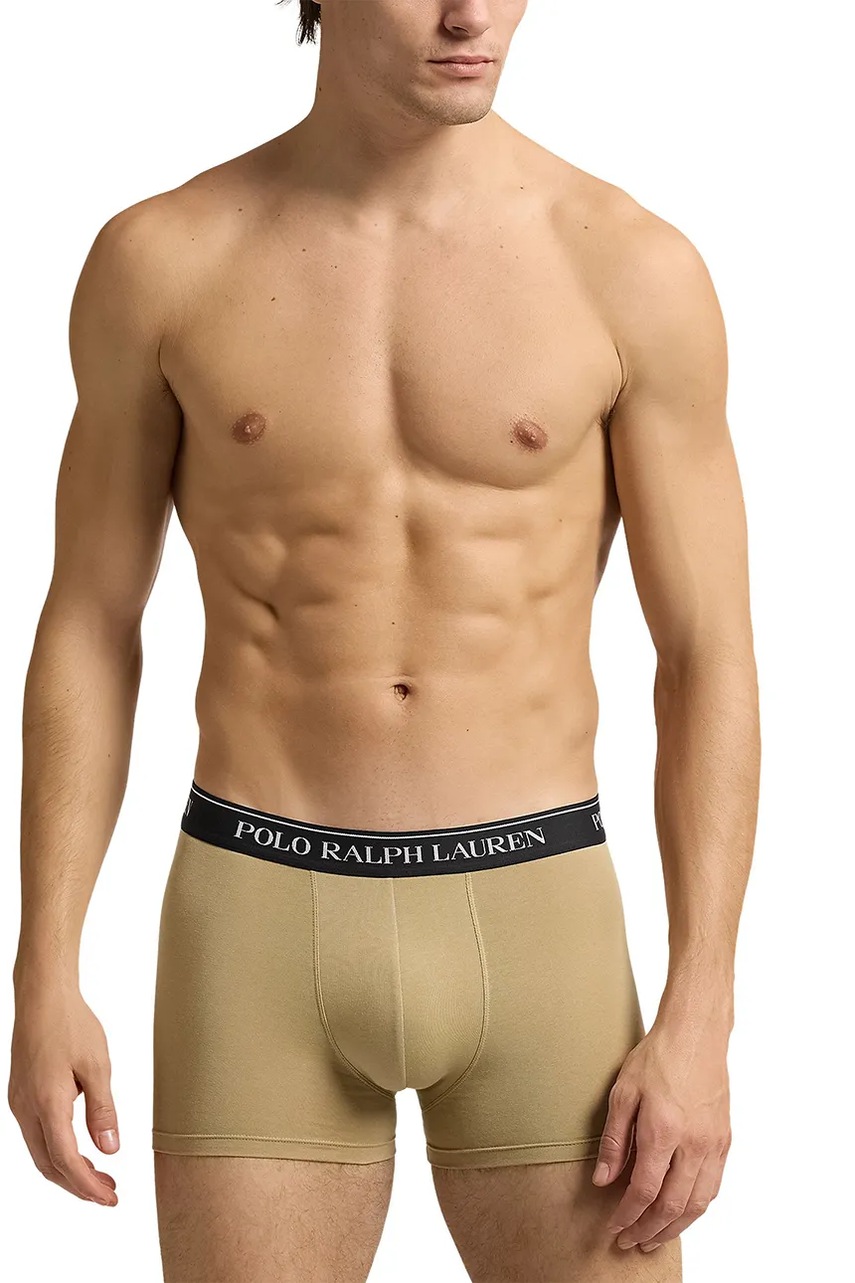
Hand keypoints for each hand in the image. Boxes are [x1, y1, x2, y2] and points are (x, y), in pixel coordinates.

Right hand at [8, 981, 119, 1204]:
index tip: (110, 1197)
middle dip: (78, 1185)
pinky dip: (57, 1150)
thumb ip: (103, 1110)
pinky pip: (36, 1135)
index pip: (66, 1160)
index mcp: (47, 1103)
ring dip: (67, 1170)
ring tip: (99, 1175)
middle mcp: (26, 1109)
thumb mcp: (98, 1065)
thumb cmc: (71, 1024)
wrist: (43, 996)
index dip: (87, 1185)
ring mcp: (19, 1103)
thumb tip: (110, 1150)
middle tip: (109, 1193)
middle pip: (48, 1165)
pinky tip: (78, 1148)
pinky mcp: (21, 1095)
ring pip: (40, 1152)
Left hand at [591, 1016, 731, 1251]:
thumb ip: (614, 1140)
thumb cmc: (658, 1057)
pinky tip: (682, 1211)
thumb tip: (603, 1179)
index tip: (615, 1228)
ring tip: (655, 1237)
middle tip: (631, 1241)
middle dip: (649, 1230)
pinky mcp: (725, 1141)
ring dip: (676, 1228)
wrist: (696, 1035)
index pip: (645, 1191)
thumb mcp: (623, 1092)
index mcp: (664, 1132)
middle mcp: (694, 1144)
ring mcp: (713, 1145)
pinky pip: (714, 1187)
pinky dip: (697, 1208)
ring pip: (698, 1204)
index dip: (628, 1216)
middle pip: (673, 1207)